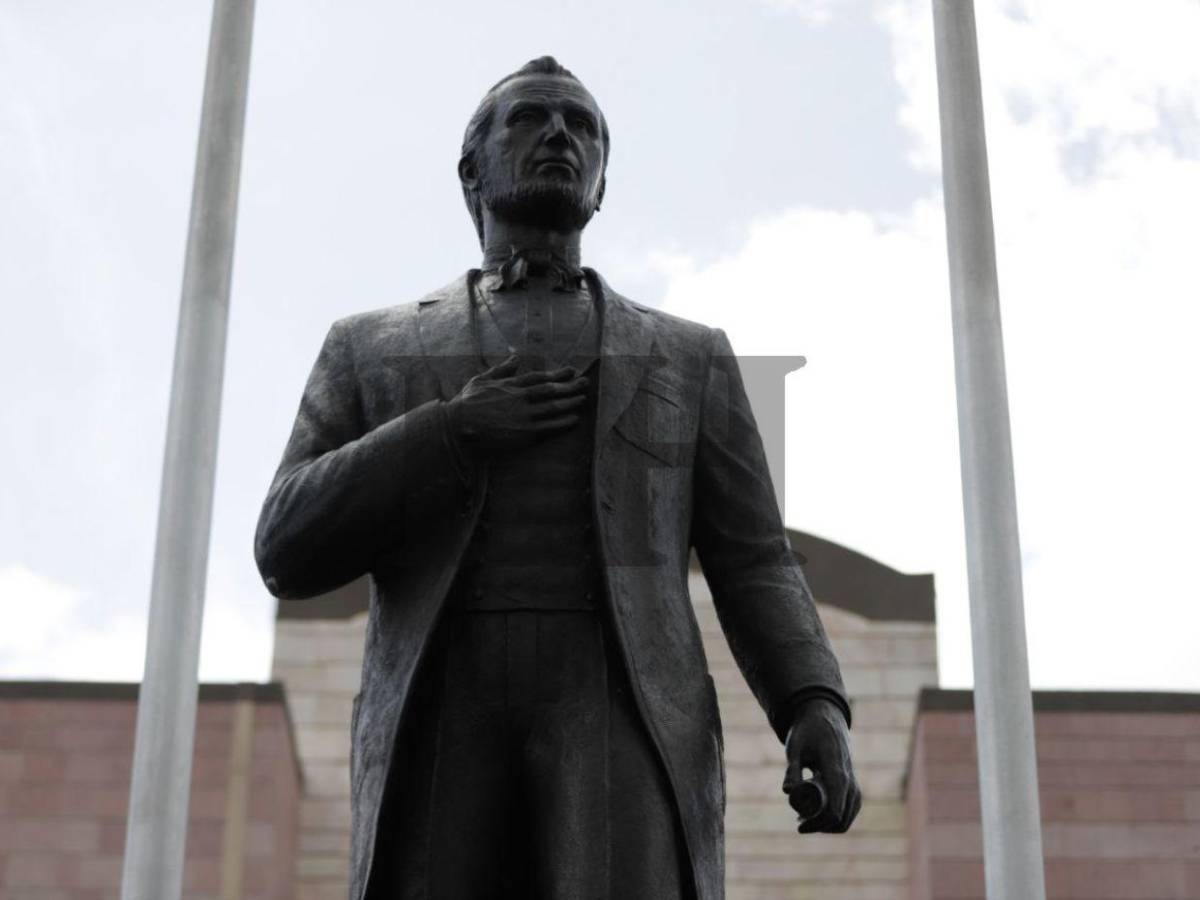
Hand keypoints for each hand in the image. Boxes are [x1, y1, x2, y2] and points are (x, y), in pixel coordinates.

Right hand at [445, 355, 588, 455]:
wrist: (458, 427)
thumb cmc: (466, 404)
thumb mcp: (481, 380)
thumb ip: (501, 369)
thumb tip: (515, 358)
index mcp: (511, 385)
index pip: (540, 377)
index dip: (558, 374)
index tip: (571, 371)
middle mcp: (522, 398)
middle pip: (552, 391)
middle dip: (571, 386)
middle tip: (585, 383)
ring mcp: (525, 416)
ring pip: (554, 408)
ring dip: (571, 403)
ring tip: (584, 399)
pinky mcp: (525, 434)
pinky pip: (550, 428)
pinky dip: (564, 423)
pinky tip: (575, 420)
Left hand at [782, 698, 860, 833]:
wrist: (825, 718)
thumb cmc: (808, 732)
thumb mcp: (795, 749)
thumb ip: (792, 770)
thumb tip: (787, 792)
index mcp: (836, 772)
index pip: (834, 810)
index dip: (816, 823)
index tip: (799, 825)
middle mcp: (849, 781)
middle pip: (841, 819)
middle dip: (820, 826)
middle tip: (799, 822)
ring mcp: (854, 784)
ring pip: (848, 817)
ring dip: (828, 824)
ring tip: (804, 817)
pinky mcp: (853, 785)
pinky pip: (850, 810)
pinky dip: (837, 818)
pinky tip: (819, 817)